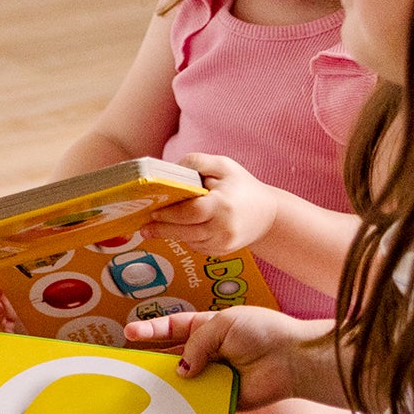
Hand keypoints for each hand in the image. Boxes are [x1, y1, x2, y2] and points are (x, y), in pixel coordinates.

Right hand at [121, 305, 343, 411]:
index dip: (151, 330)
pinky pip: (199, 400)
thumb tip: (181, 370)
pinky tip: (168, 405)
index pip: (173, 327)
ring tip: (141, 386)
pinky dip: (186, 402)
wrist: (292, 360)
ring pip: (183, 380)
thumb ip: (196, 344)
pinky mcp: (223, 397)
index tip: (129, 333)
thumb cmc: (261, 333)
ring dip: (166, 382)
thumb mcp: (222, 325)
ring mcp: (214, 375)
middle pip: (173, 355)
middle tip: (127, 362)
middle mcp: (208, 351)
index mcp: (207, 327)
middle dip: (151, 357)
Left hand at [147, 153, 280, 254]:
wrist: (269, 215)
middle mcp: (224, 228)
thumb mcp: (224, 166)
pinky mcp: (221, 251)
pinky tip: (178, 229)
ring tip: (154, 227)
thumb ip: (197, 162)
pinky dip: (186, 237)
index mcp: (223, 206)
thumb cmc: (243, 187)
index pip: (190, 212)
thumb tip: (172, 168)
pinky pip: (196, 245)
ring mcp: (223, 243)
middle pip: (185, 231)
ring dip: (172, 233)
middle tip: (144, 226)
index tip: (152, 211)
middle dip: (162, 229)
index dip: (169, 214)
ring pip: (189, 240)